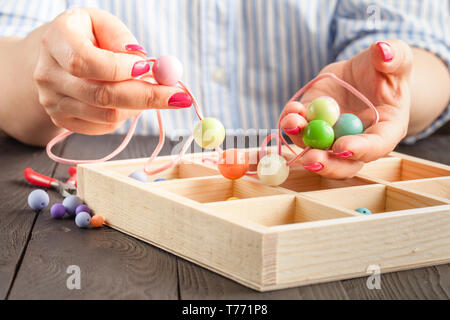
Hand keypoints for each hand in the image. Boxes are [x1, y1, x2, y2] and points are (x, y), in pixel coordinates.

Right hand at [33, 8, 191, 134]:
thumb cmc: (87, 37)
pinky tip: (131, 101)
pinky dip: (126, 115)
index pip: (86, 62)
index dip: (121, 69)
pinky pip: (105, 126)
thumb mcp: (102, 23)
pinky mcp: (64, 121)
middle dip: (147, 97)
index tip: (149, 68)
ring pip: (108, 115)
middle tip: (180, 96)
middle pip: (101, 95)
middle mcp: (48, 75)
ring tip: (153, 92)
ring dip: (139, 106)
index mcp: (55, 41)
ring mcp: (53, 102)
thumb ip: (120, 37)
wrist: (59, 58)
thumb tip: (141, 60)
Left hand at [280, 40, 412, 178]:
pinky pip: (300, 132)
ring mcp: (332, 137)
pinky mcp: (313, 126)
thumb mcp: (396, 58)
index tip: (341, 147)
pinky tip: (290, 113)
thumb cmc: (385, 70)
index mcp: (386, 131)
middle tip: (310, 159)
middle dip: (327, 164)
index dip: (360, 150)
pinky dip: (291, 124)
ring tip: (292, 123)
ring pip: (316, 151)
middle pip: (344, 164)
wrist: (362, 73)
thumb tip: (383, 52)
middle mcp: (358, 142)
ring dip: (302, 141)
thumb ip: (395, 56)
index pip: (376, 146)